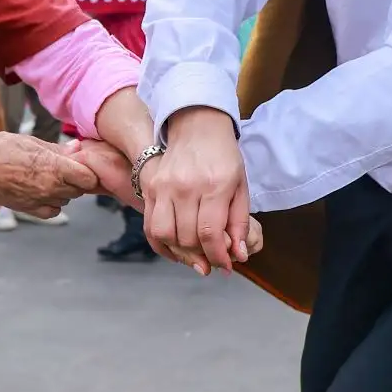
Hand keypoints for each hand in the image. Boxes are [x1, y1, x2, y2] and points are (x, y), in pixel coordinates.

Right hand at [0, 132, 97, 217]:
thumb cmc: (1, 148)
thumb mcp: (32, 142)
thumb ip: (58, 149)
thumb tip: (77, 148)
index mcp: (55, 168)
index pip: (89, 178)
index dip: (89, 171)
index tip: (83, 165)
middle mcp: (51, 188)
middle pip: (80, 190)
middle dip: (77, 180)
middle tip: (66, 168)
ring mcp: (40, 201)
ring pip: (67, 200)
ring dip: (65, 191)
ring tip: (50, 177)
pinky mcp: (29, 210)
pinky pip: (53, 211)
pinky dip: (53, 204)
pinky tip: (45, 192)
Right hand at [73, 137, 262, 266]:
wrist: (197, 126)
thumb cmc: (223, 157)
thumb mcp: (241, 187)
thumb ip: (239, 222)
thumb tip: (238, 255)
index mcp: (214, 186)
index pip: (209, 233)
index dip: (218, 256)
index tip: (226, 265)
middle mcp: (185, 187)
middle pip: (187, 237)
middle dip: (202, 257)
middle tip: (213, 260)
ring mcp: (164, 187)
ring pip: (164, 234)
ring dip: (180, 253)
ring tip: (195, 256)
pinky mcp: (150, 187)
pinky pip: (150, 226)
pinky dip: (162, 244)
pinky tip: (176, 250)